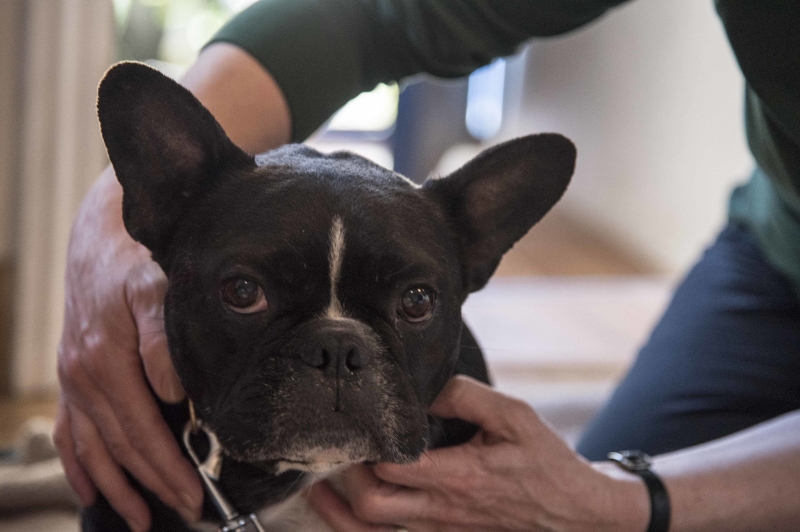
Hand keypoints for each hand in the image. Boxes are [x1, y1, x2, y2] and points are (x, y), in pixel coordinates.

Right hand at [53, 168, 202, 531]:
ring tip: (138, 519)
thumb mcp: (156, 287)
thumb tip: (175, 393)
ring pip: (92, 447)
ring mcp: (72, 378)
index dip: (168, 468)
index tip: (194, 495)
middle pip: (121, 446)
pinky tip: (90, 490)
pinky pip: (70, 431)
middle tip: (185, 511)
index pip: (142, 431)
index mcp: (105, 361)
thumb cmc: (136, 259)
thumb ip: (163, 341)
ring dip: (115, 487)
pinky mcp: (72, 374)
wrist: (102, 234)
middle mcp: (82, 377)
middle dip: (152, 484)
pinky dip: (80, 464)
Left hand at [308, 375, 648, 531]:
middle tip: (332, 450)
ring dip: (340, 508)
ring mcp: (442, 529)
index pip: (394, 466)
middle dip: (344, 478)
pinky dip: (361, 528)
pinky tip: (345, 512)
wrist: (574, 512)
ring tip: (316, 485)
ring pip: (374, 530)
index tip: (353, 423)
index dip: (366, 446)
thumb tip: (424, 387)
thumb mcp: (514, 416)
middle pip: (372, 505)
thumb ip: (465, 395)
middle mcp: (444, 509)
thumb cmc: (545, 462)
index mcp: (460, 475)